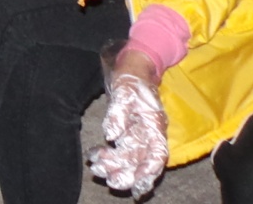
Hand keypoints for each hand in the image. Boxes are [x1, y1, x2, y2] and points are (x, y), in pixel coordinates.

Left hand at [87, 67, 167, 196]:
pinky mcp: (127, 134)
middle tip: (110, 181)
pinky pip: (119, 151)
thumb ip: (118, 113)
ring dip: (115, 168)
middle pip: (142, 162)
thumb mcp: (124, 91)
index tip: (138, 183)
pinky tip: (95, 159)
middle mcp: (148, 134)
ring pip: (129, 159)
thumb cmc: (131, 79)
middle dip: (128, 174)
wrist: (131, 70)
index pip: (157, 154)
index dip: (149, 170)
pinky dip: (108, 158)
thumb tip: (111, 136)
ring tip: (96, 169)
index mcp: (154, 125)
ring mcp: (138, 136)